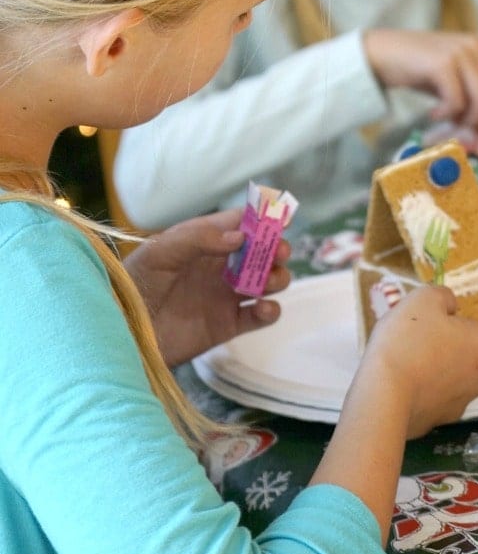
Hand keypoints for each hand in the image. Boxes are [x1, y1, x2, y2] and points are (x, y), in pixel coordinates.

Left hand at [124, 210, 290, 366]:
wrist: (121, 333)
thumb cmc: (133, 285)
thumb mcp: (160, 253)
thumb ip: (198, 239)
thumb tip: (240, 237)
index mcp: (203, 242)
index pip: (239, 223)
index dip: (262, 219)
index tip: (279, 220)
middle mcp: (219, 266)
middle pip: (261, 252)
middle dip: (276, 249)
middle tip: (278, 253)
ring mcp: (226, 295)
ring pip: (267, 281)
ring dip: (277, 278)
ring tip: (267, 282)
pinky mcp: (228, 325)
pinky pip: (261, 316)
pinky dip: (271, 311)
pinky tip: (263, 308)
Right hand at [355, 285, 477, 437]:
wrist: (385, 394)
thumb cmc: (405, 341)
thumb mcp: (423, 298)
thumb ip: (442, 296)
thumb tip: (450, 305)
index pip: (462, 324)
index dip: (437, 322)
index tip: (415, 326)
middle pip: (456, 351)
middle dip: (436, 347)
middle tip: (406, 345)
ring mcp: (461, 401)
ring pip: (444, 376)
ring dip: (429, 371)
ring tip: (400, 367)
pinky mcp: (441, 420)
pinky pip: (431, 399)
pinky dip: (419, 393)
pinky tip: (400, 388)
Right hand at [363, 28, 477, 129]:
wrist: (381, 53)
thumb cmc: (417, 70)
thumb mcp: (451, 81)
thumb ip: (472, 98)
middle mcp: (476, 46)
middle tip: (464, 133)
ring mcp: (460, 53)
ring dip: (467, 121)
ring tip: (448, 122)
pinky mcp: (442, 64)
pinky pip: (457, 102)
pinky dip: (447, 115)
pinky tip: (433, 113)